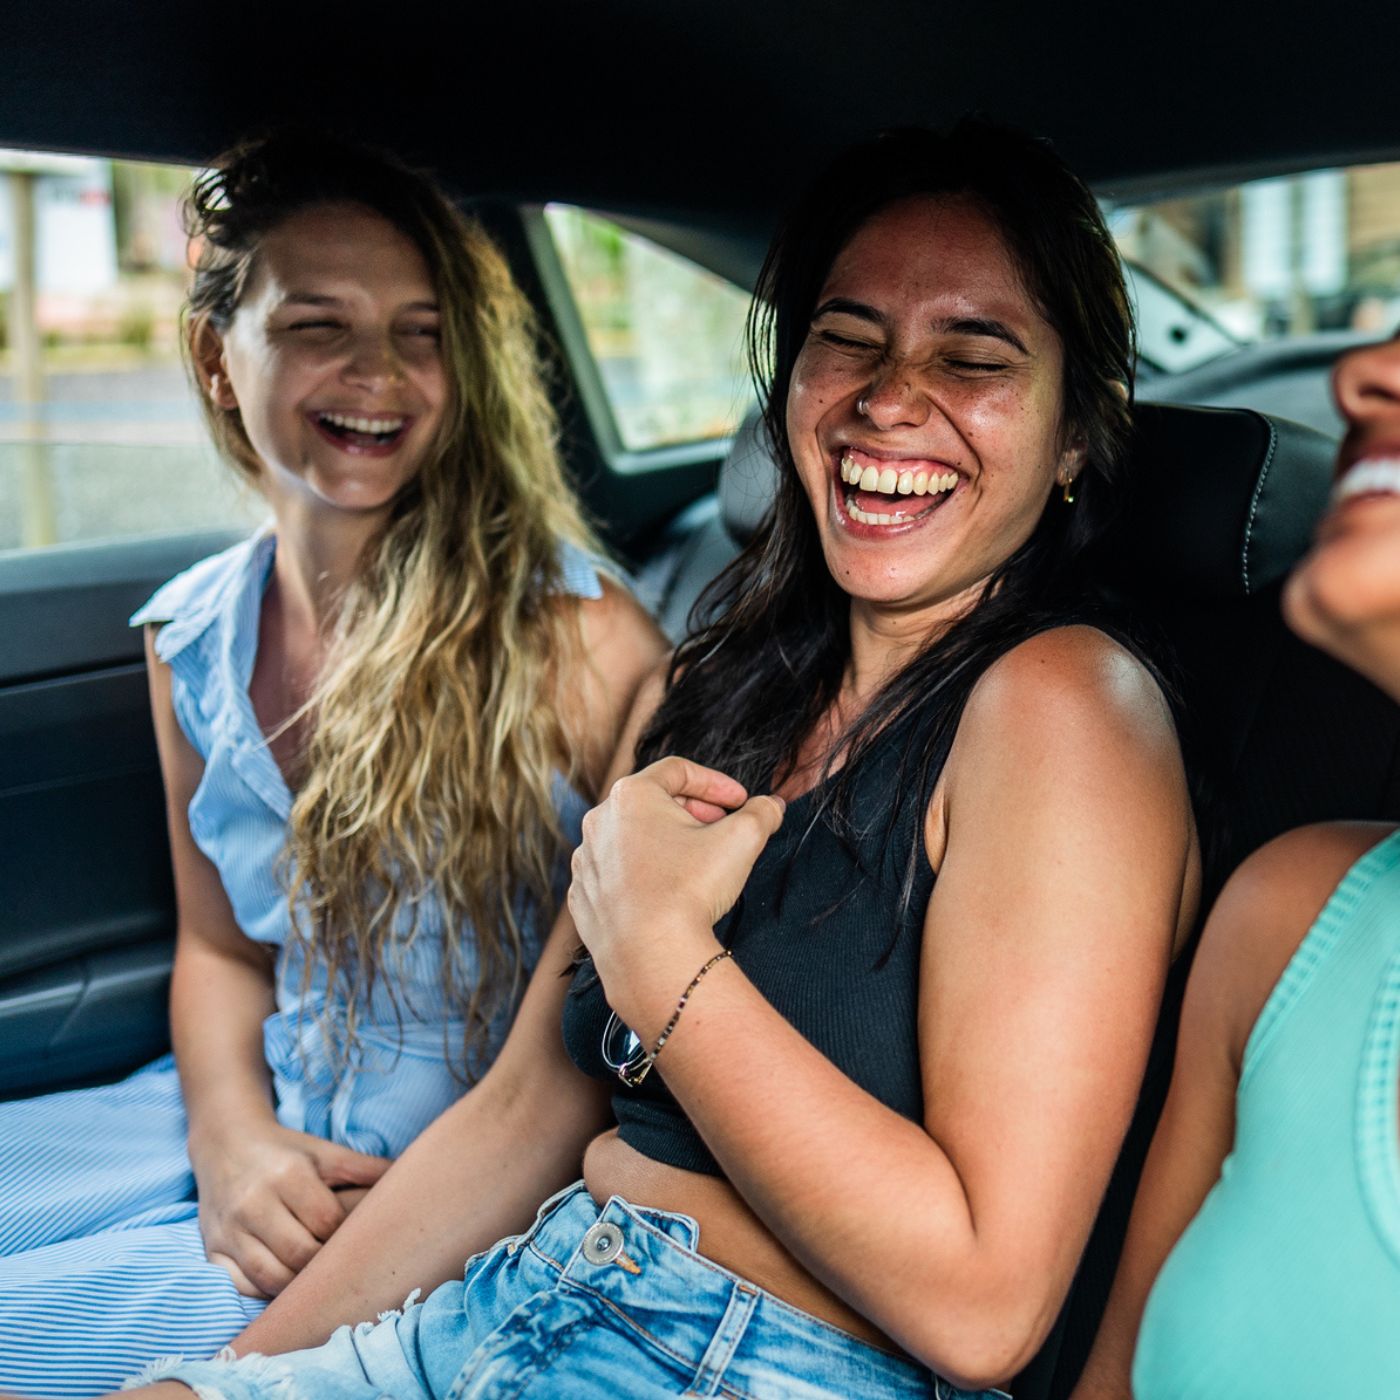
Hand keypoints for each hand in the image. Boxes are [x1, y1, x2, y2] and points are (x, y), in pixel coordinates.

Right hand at [189, 1120, 390, 1297]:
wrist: (226, 1144)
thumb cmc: (285, 1152)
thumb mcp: (325, 1152)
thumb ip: (365, 1168)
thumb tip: (410, 1177)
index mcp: (287, 1175)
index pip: (326, 1222)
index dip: (346, 1235)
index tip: (356, 1237)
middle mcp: (253, 1204)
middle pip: (299, 1254)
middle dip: (325, 1264)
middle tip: (340, 1263)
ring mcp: (228, 1231)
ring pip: (270, 1277)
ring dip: (298, 1285)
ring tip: (317, 1277)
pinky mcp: (211, 1250)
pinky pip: (241, 1286)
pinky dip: (266, 1290)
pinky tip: (285, 1281)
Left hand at [568, 756, 784, 1029]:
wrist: (651, 957)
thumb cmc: (690, 890)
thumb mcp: (741, 841)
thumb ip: (761, 814)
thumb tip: (772, 806)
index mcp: (632, 795)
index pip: (678, 771)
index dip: (715, 783)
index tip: (739, 802)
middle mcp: (600, 820)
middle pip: (652, 803)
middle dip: (692, 812)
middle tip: (721, 829)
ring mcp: (586, 860)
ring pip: (631, 839)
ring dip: (664, 843)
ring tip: (694, 863)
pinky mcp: (583, 896)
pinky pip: (615, 874)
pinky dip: (640, 875)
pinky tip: (664, 891)